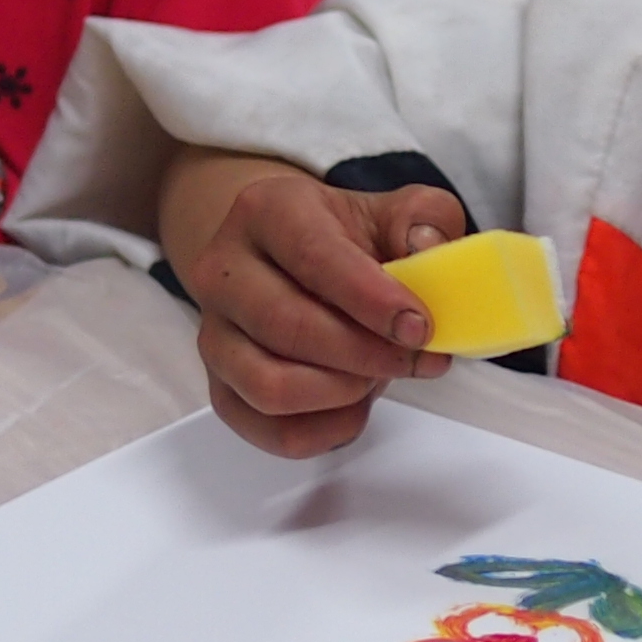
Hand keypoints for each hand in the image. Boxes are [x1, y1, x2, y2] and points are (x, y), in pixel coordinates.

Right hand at [170, 155, 458, 457]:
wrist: (290, 262)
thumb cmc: (345, 241)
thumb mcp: (393, 212)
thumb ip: (425, 220)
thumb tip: (426, 249)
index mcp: (266, 211)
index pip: (312, 256)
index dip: (371, 299)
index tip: (419, 327)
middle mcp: (223, 272)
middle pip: (288, 327)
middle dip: (365, 353)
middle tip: (416, 358)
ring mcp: (215, 335)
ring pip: (270, 387)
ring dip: (342, 393)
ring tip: (379, 375)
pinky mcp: (222, 388)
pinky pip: (271, 430)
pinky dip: (326, 431)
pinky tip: (356, 405)